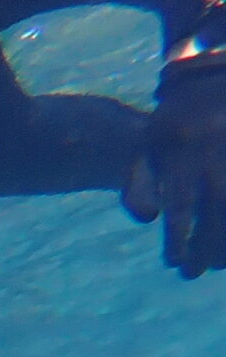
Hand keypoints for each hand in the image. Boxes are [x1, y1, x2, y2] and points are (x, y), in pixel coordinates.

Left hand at [125, 51, 225, 278]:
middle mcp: (213, 155)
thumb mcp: (146, 151)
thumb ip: (139, 185)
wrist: (203, 84)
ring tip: (217, 265)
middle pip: (217, 211)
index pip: (181, 208)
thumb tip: (147, 218)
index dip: (179, 239)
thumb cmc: (168, 130)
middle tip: (193, 272)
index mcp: (182, 156)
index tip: (173, 262)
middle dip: (206, 248)